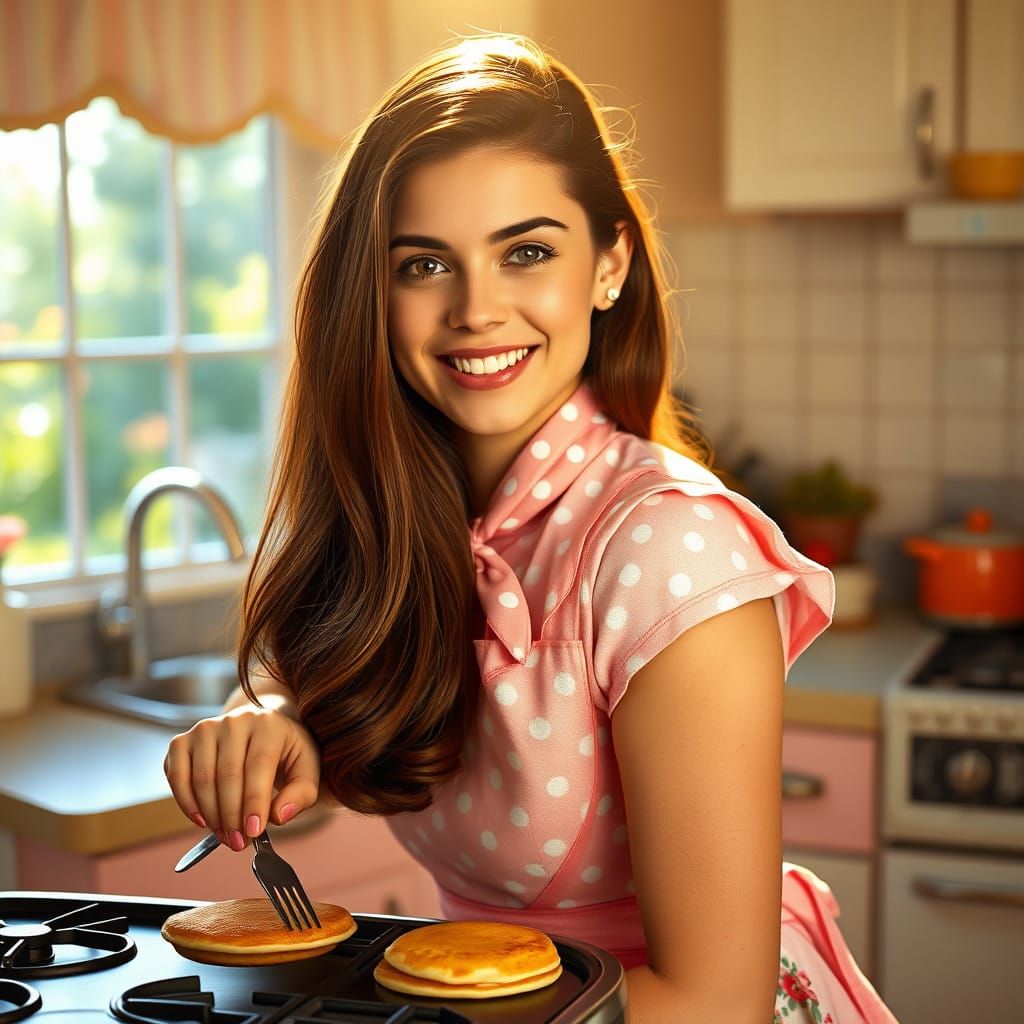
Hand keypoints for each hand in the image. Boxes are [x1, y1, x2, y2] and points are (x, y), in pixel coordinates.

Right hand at [163, 701, 320, 851]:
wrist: (260, 731)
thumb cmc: (286, 753)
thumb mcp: (306, 769)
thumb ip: (302, 793)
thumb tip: (279, 816)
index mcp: (268, 723)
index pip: (258, 764)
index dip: (254, 801)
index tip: (254, 832)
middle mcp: (235, 721)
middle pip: (228, 774)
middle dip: (232, 816)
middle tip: (239, 842)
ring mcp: (205, 728)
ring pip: (202, 778)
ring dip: (212, 815)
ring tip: (226, 835)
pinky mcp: (182, 741)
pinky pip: (177, 776)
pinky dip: (186, 803)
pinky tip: (202, 820)